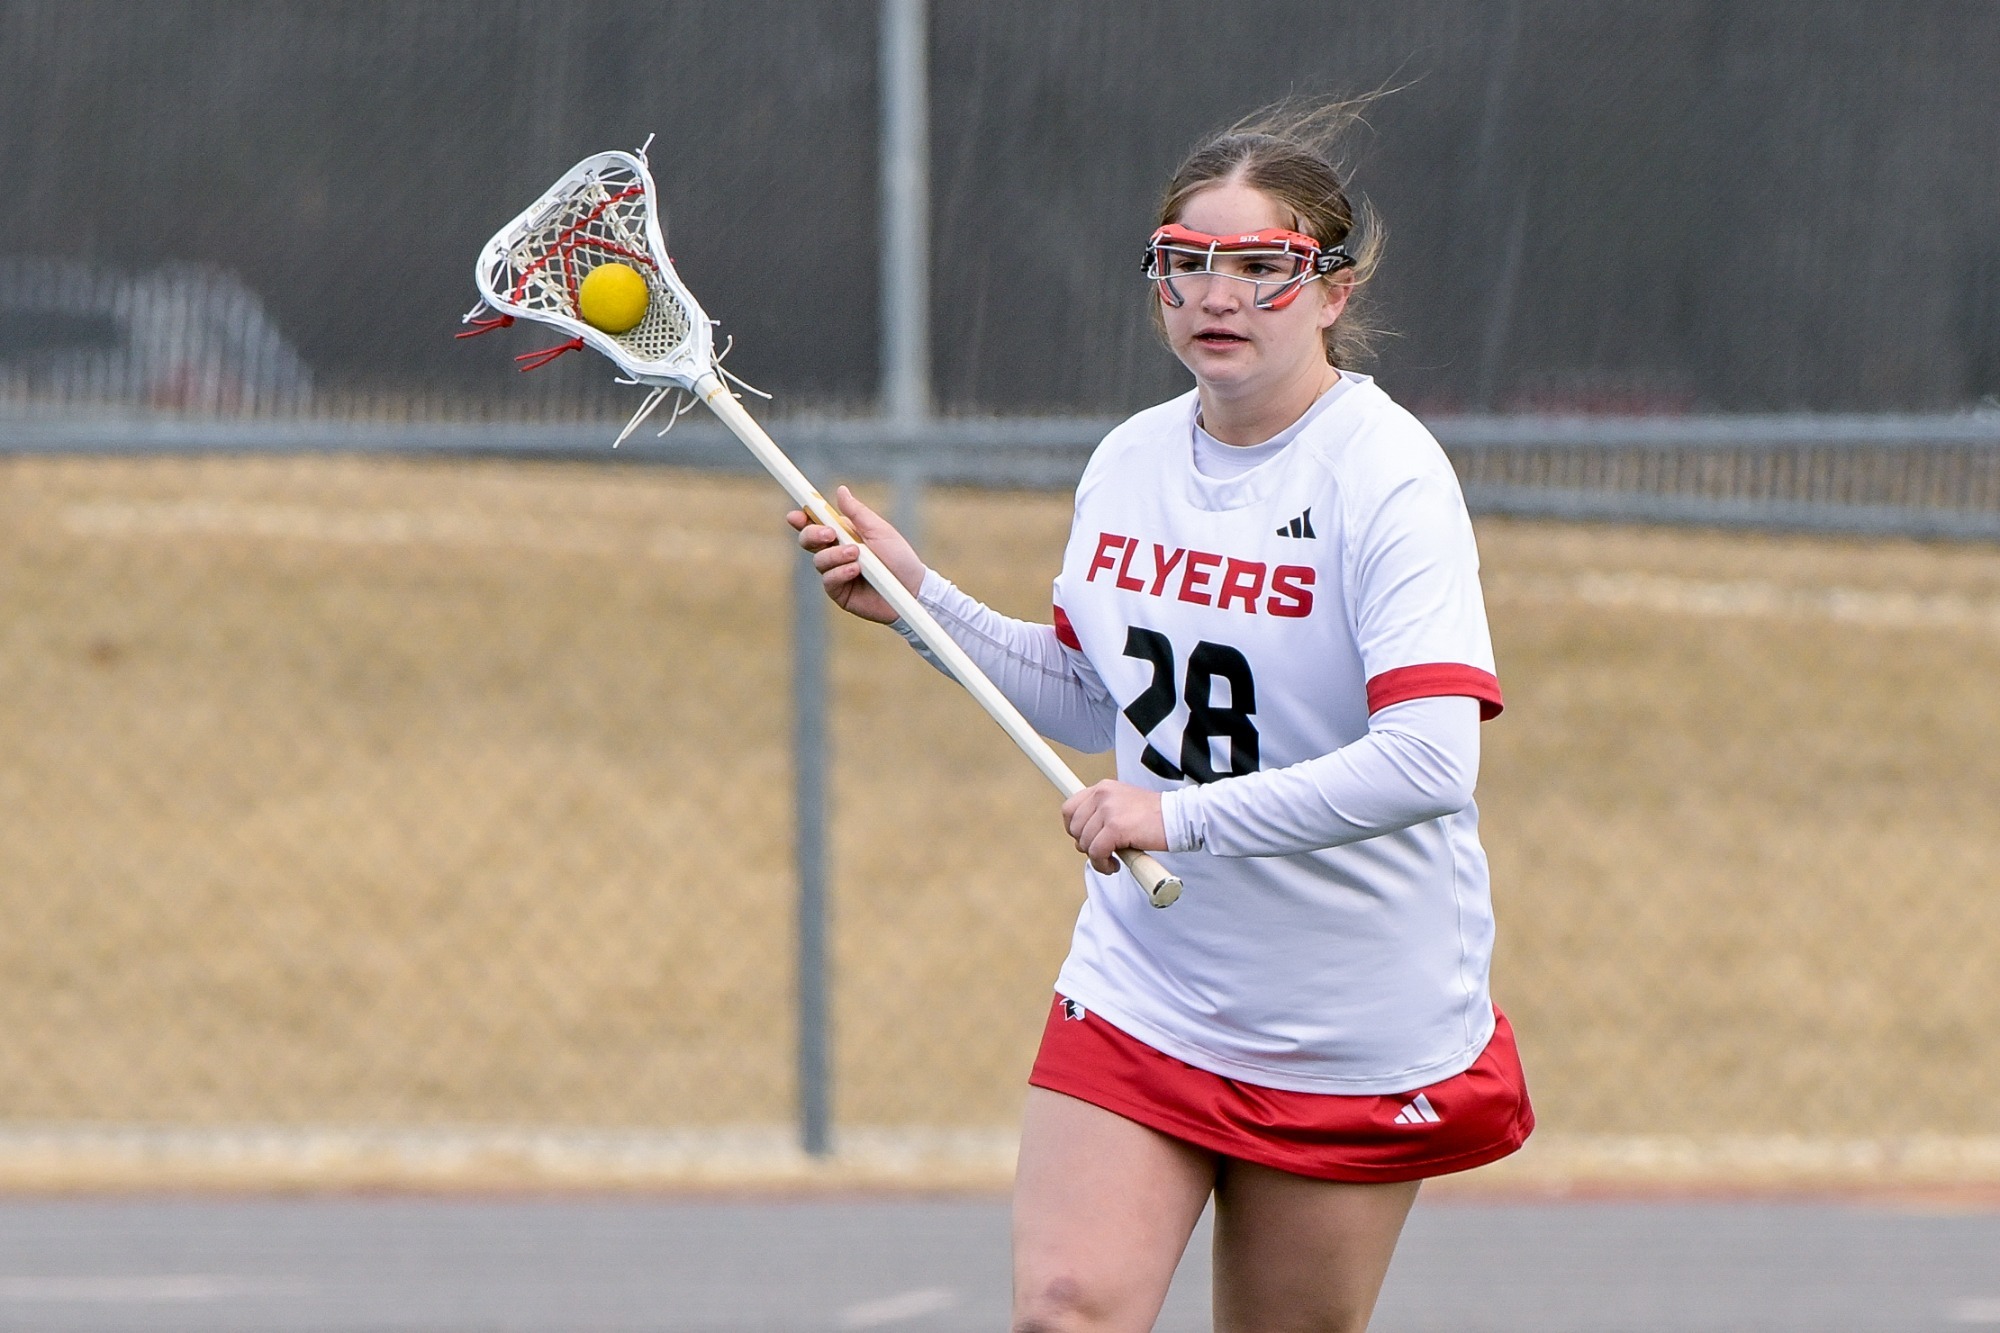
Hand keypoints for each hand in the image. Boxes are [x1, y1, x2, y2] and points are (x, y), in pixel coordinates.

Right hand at [786, 485, 925, 624]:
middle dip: (813, 534)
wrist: (912, 589)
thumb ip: (857, 513)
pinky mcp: (839, 592)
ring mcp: (836, 573)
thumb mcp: (879, 530)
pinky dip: (840, 572)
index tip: (796, 515)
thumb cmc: (899, 558)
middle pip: (808, 541)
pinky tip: (856, 571)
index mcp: (844, 534)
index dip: (803, 518)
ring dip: (836, 555)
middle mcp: (836, 553)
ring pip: (819, 560)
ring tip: (857, 555)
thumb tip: (841, 490)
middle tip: (829, 534)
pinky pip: (828, 580)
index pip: (816, 524)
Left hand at [1061, 780, 1166, 874]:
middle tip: (1104, 851)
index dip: (1074, 828)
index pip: (1069, 808)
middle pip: (1075, 828)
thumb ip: (1103, 814)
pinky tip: (1115, 865)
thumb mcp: (1123, 805)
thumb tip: (1084, 837)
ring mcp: (1108, 810)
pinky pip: (1096, 852)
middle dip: (1086, 845)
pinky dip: (1102, 864)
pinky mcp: (1115, 827)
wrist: (1179, 818)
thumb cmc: (1155, 817)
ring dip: (1096, 858)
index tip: (1086, 839)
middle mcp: (1102, 795)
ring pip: (1085, 843)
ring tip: (1112, 860)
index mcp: (1103, 788)